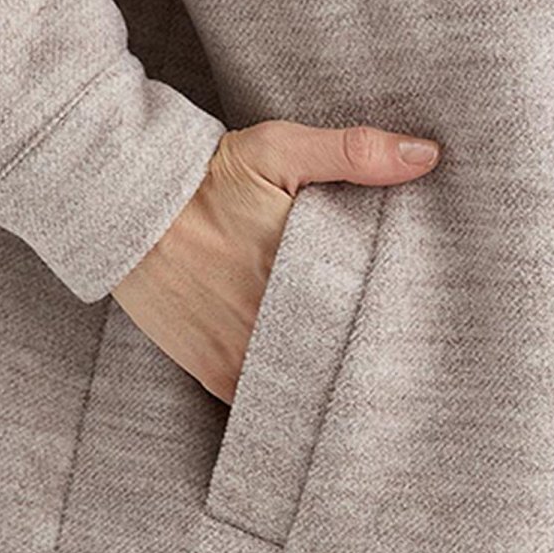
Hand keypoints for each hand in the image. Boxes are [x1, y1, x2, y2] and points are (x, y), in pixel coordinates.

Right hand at [109, 120, 441, 400]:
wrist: (126, 206)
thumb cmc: (207, 175)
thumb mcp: (279, 150)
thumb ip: (354, 153)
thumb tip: (427, 155)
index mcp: (304, 272)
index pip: (373, 312)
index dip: (401, 320)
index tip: (425, 322)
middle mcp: (276, 323)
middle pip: (344, 355)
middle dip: (371, 353)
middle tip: (406, 354)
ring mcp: (244, 355)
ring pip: (308, 385)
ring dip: (330, 378)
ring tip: (364, 375)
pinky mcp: (215, 372)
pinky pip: (264, 402)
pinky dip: (288, 398)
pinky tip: (312, 389)